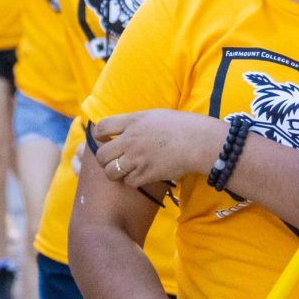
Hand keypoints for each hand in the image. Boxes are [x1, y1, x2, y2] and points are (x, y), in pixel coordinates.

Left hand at [93, 110, 223, 185]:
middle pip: (102, 154)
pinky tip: (141, 175)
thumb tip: (124, 129)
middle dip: (105, 160)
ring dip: (116, 173)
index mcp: (133, 121)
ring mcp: (137, 158)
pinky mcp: (146, 174)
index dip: (99, 135)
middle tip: (113, 160)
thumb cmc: (183, 126)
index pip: (101, 127)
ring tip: (125, 170)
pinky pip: (129, 182)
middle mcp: (131, 139)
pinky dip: (133, 181)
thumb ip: (136, 122)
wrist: (199, 141)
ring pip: (111, 172)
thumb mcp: (155, 115)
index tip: (104, 139)